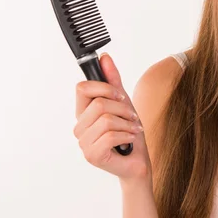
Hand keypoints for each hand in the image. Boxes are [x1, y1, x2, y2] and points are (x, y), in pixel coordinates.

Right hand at [73, 52, 151, 180]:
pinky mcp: (92, 155)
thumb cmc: (129, 132)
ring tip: (133, 129)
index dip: (104, 87)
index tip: (120, 95)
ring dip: (127, 123)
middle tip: (132, 117)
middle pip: (98, 103)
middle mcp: (80, 127)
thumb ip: (113, 80)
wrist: (137, 160)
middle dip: (122, 108)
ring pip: (107, 119)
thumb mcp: (123, 102)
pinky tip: (130, 139)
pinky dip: (127, 135)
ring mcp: (84, 143)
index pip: (82, 88)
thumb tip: (104, 57)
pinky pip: (111, 136)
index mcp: (83, 113)